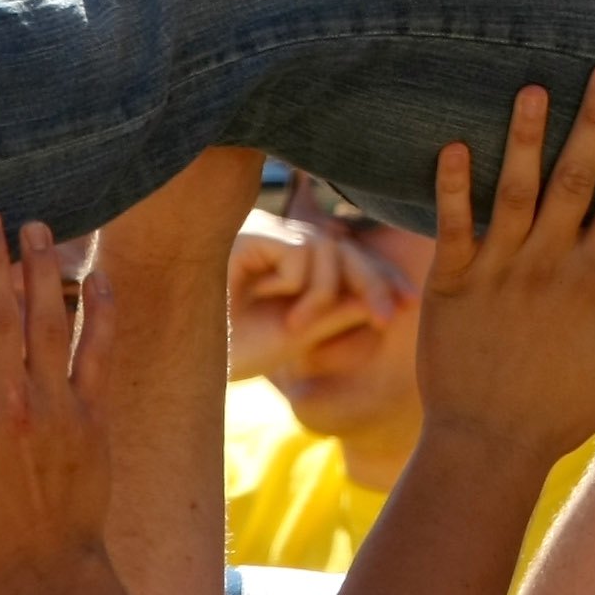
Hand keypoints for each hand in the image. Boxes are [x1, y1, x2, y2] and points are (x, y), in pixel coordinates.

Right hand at [228, 208, 414, 379]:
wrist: (185, 360)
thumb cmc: (236, 349)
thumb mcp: (302, 332)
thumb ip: (342, 308)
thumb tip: (393, 294)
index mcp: (290, 262)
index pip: (347, 255)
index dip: (379, 277)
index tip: (410, 303)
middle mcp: (277, 241)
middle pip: (344, 244)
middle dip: (374, 279)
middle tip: (391, 316)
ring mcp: (262, 234)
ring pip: (327, 247)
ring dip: (324, 294)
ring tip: (297, 328)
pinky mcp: (248, 233)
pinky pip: (301, 253)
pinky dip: (301, 288)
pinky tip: (276, 309)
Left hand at [417, 71, 594, 471]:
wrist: (485, 445)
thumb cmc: (559, 412)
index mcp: (593, 283)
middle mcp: (548, 267)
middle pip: (577, 182)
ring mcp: (497, 272)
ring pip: (513, 192)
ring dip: (524, 138)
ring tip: (534, 87)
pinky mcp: (450, 283)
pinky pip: (452, 226)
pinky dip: (452, 187)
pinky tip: (452, 143)